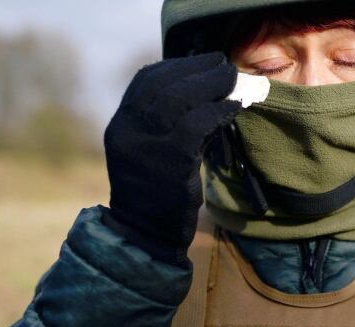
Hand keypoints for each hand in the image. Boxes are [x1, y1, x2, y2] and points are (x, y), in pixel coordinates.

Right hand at [103, 52, 241, 266]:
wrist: (144, 236)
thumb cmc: (155, 196)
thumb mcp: (148, 153)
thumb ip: (163, 125)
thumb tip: (202, 95)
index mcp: (121, 125)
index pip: (145, 81)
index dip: (176, 66)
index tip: (201, 63)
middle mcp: (128, 129)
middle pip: (164, 84)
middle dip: (197, 69)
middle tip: (224, 65)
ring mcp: (147, 144)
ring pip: (180, 98)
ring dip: (211, 84)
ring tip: (233, 80)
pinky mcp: (170, 160)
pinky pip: (197, 123)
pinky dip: (218, 111)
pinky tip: (234, 108)